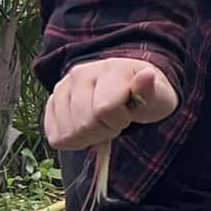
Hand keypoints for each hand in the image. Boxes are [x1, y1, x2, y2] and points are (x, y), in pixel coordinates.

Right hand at [43, 57, 178, 151]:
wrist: (127, 87)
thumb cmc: (145, 96)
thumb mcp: (159, 96)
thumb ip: (150, 90)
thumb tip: (146, 75)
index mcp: (110, 69)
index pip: (104, 108)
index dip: (119, 120)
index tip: (128, 115)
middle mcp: (79, 74)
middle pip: (84, 124)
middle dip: (104, 131)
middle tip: (115, 121)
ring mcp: (61, 88)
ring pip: (68, 133)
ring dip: (89, 137)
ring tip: (101, 123)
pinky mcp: (50, 103)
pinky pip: (55, 137)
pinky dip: (74, 141)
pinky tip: (87, 128)